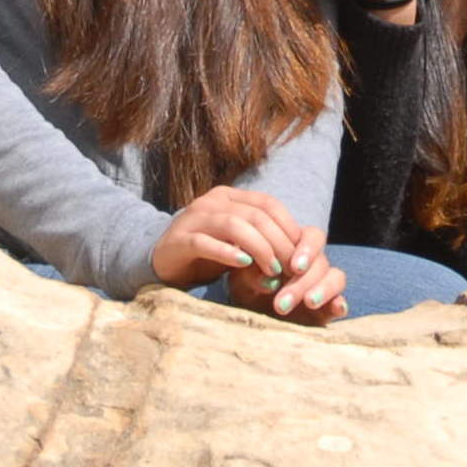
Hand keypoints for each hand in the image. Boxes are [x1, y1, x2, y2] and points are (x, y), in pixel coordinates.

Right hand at [152, 185, 306, 290]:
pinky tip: (243, 263)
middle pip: (255, 214)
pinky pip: (205, 242)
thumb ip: (261, 246)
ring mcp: (194, 218)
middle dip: (278, 241)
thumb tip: (294, 261)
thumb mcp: (238, 246)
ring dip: (259, 247)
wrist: (163, 262)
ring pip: (234, 225)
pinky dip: (227, 252)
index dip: (289, 226)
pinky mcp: (179, 239)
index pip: (268, 203)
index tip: (303, 252)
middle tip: (292, 267)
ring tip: (272, 269)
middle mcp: (213, 201)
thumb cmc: (207, 255)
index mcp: (230, 197)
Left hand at [224, 220, 347, 324]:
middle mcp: (313, 265)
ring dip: (324, 289)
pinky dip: (340, 304)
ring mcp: (323, 286)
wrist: (248, 316)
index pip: (312, 237)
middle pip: (322, 261)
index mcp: (296, 249)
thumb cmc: (246, 289)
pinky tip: (337, 308)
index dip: (307, 249)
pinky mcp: (328, 309)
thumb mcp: (242, 280)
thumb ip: (251, 274)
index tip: (293, 267)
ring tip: (309, 302)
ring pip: (336, 278)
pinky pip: (341, 303)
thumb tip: (268, 280)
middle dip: (303, 281)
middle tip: (282, 303)